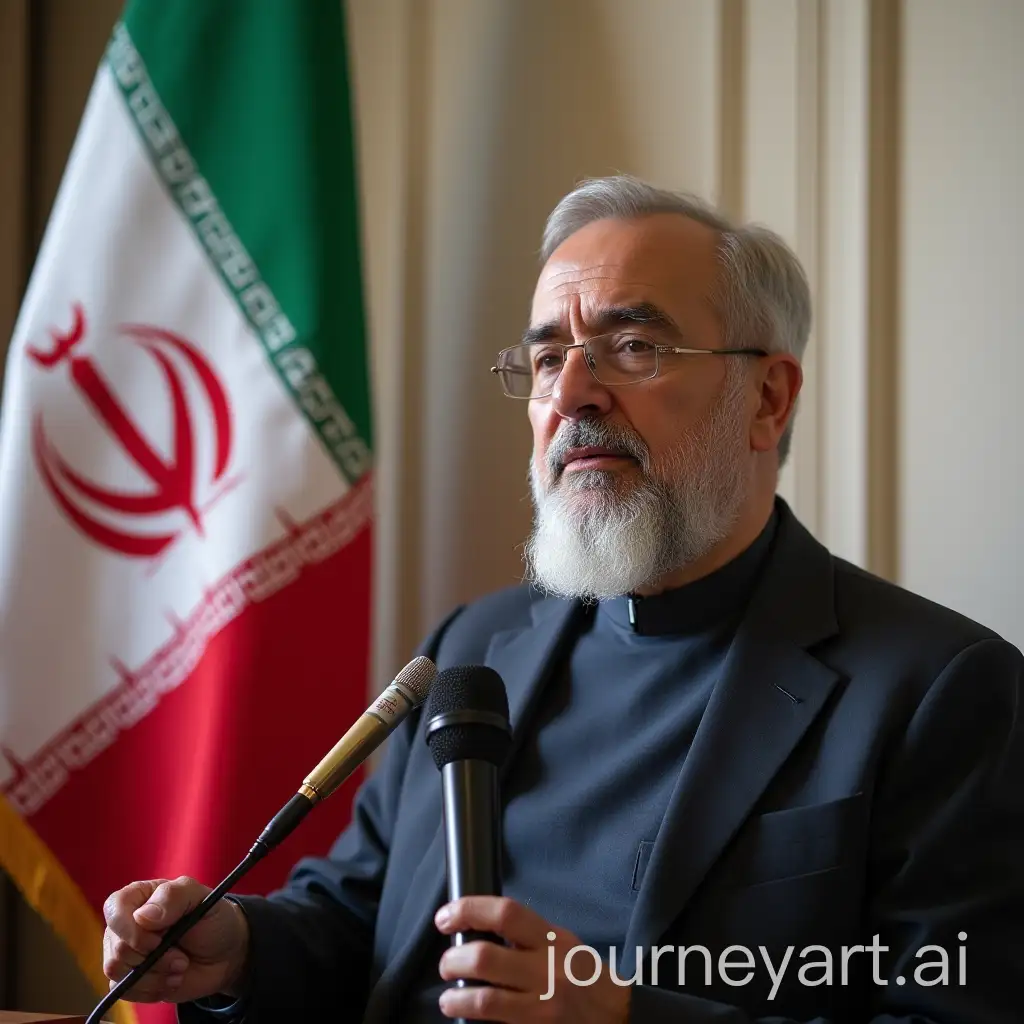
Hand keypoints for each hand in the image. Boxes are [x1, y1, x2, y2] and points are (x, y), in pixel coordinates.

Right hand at [102, 876, 248, 1003]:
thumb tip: (142, 916)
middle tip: (181, 957)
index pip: (115, 908)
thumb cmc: (212, 919)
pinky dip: (152, 990)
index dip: (132, 930)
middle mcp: (126, 924)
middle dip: (155, 958)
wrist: (224, 955)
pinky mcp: (129, 979)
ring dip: (155, 976)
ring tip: (180, 966)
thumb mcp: (202, 899)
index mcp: (140, 896)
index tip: (159, 941)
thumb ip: (173, 897)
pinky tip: (172, 980)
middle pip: (117, 947)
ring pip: (117, 972)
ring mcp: (125, 953)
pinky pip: (124, 991)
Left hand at [434, 896, 630, 1022]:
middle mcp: (547, 969)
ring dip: (456, 997)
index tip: (445, 917)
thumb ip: (528, 935)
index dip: (469, 910)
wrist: (618, 1016)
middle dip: (454, 960)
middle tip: (447, 964)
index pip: (505, 914)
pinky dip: (475, 1019)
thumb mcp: (563, 943)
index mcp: (552, 939)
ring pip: (485, 999)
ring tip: (449, 998)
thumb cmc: (584, 976)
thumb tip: (482, 926)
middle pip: (486, 957)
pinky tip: (467, 1016)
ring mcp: (542, 1005)